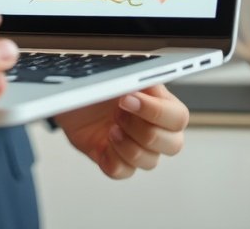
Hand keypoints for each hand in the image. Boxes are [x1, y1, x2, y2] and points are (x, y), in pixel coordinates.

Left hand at [54, 84, 187, 178]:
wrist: (72, 98)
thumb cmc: (99, 86)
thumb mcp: (118, 77)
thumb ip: (136, 81)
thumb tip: (144, 81)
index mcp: (162, 105)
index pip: (178, 117)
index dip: (156, 112)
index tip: (129, 99)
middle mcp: (155, 129)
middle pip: (173, 145)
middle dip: (143, 130)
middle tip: (118, 114)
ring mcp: (137, 148)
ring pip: (150, 162)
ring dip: (128, 145)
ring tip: (110, 129)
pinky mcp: (117, 161)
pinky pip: (124, 172)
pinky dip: (112, 160)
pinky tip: (103, 144)